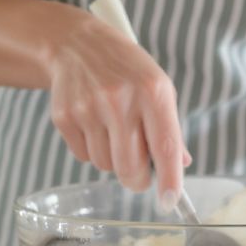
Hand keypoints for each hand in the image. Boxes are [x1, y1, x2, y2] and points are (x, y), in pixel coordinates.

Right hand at [48, 15, 187, 200]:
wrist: (77, 44)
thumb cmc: (126, 69)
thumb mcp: (158, 87)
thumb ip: (170, 128)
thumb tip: (181, 165)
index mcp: (153, 91)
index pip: (165, 147)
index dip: (169, 180)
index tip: (170, 201)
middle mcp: (120, 100)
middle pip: (130, 168)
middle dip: (137, 179)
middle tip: (139, 172)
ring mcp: (89, 108)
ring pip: (106, 166)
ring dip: (113, 159)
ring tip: (112, 130)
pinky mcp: (64, 117)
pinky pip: (83, 156)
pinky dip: (91, 149)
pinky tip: (93, 123)